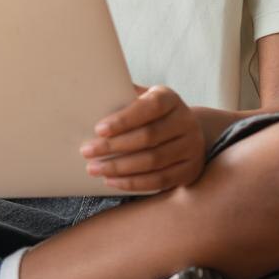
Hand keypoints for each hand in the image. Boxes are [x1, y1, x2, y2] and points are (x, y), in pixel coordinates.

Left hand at [80, 84, 205, 193]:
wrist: (183, 131)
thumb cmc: (148, 114)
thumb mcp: (139, 98)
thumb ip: (120, 96)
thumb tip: (89, 96)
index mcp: (170, 99)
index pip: (150, 107)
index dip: (124, 119)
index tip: (98, 129)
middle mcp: (186, 121)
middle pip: (148, 137)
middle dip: (114, 146)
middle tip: (87, 151)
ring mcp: (192, 147)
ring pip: (153, 161)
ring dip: (120, 167)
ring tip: (94, 168)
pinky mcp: (190, 169)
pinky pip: (160, 180)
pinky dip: (134, 183)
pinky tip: (112, 181)